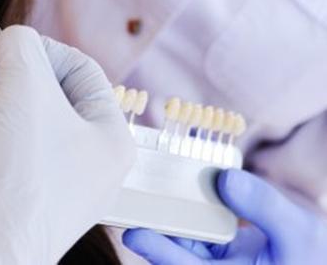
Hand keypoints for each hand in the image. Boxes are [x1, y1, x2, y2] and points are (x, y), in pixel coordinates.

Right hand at [0, 25, 134, 264]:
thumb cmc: (17, 172)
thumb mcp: (24, 86)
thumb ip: (21, 45)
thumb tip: (12, 40)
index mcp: (109, 135)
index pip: (81, 69)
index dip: (40, 49)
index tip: (3, 47)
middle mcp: (90, 162)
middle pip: (45, 95)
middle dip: (2, 79)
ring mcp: (56, 185)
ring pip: (19, 122)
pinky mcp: (22, 201)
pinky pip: (4, 152)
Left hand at [123, 168, 326, 263]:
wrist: (314, 261)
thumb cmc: (311, 257)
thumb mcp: (298, 232)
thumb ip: (264, 205)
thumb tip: (225, 178)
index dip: (159, 253)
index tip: (133, 234)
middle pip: (176, 254)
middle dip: (153, 230)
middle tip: (126, 202)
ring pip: (182, 241)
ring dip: (165, 217)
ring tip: (140, 189)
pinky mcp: (217, 254)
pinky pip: (194, 233)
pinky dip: (184, 213)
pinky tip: (170, 188)